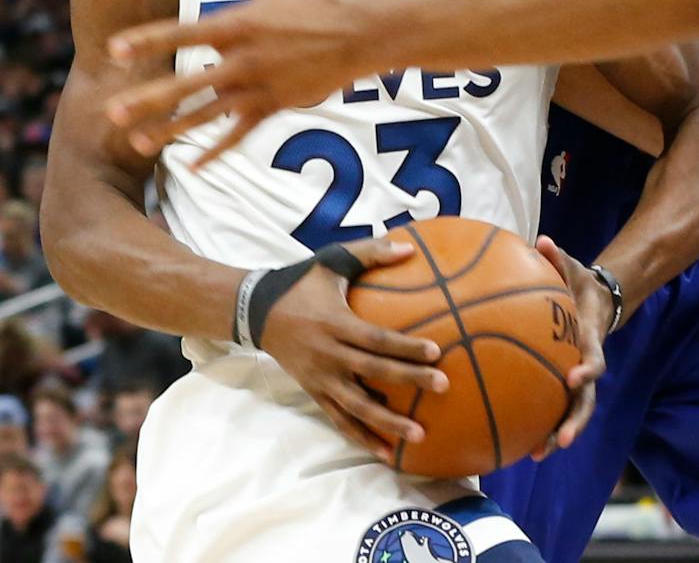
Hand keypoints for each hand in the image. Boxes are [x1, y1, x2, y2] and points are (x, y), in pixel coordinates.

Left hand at [105, 0, 370, 163]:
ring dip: (171, 129)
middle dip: (148, 101)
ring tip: (138, 143)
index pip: (183, 34)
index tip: (116, 49)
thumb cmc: (319, 0)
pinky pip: (239, 133)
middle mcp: (243, 60)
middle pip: (186, 84)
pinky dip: (216, 150)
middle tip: (112, 113)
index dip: (148, 41)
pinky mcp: (275, 106)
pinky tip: (193, 164)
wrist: (361, 35)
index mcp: (238, 24)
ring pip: (206, 114)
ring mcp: (258, 87)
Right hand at [257, 235, 449, 464]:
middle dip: (409, 380)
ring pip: (357, 406)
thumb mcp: (332, 262)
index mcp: (335, 323)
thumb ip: (371, 253)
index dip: (405, 346)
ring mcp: (320, 378)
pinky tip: (386, 453)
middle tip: (443, 386)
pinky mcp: (313, 392)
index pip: (376, 339)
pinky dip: (362, 437)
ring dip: (388, 423)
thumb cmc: (301, 283)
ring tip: (419, 435)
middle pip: (373, 372)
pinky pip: (340, 419)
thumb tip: (410, 246)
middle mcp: (328, 355)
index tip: (436, 351)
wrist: (256, 311)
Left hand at [530, 235, 607, 458]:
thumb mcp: (573, 268)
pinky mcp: (564, 383)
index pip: (594, 361)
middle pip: (586, 400)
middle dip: (574, 421)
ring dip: (558, 433)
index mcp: (590, 340)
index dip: (586, 372)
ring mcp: (578, 378)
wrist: (599, 300)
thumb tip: (542, 240)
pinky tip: (521, 444)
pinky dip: (543, 426)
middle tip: (560, 441)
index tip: (572, 377)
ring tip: (537, 454)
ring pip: (573, 412)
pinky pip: (555, 407)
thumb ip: (559, 258)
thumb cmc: (579, 283)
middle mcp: (587, 364)